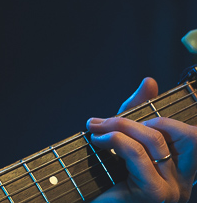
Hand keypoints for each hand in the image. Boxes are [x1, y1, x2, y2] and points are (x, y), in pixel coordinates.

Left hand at [89, 78, 196, 201]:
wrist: (86, 202)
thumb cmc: (104, 175)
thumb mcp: (122, 136)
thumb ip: (136, 111)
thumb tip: (150, 81)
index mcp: (183, 170)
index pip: (193, 136)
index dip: (173, 118)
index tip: (155, 110)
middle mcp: (185, 182)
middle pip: (174, 134)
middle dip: (133, 119)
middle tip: (103, 121)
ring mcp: (173, 191)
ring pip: (153, 141)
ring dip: (118, 126)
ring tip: (95, 128)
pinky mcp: (155, 194)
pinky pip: (138, 154)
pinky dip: (115, 140)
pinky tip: (97, 141)